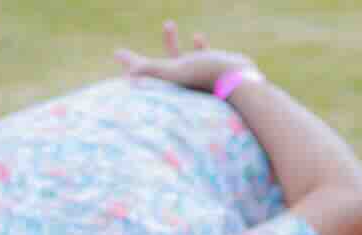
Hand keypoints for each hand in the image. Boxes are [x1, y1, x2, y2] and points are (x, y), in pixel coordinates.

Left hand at [115, 20, 253, 92]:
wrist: (243, 85)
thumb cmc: (208, 78)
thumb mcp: (176, 71)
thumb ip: (150, 69)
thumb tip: (124, 63)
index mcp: (173, 80)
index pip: (146, 70)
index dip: (131, 62)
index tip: (118, 54)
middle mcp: (185, 78)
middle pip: (159, 66)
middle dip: (143, 57)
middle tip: (128, 50)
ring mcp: (201, 72)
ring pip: (182, 56)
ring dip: (172, 41)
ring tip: (168, 23)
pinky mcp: (217, 67)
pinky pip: (205, 54)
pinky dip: (200, 46)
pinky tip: (198, 36)